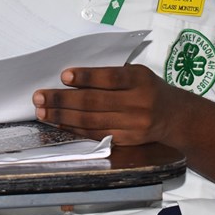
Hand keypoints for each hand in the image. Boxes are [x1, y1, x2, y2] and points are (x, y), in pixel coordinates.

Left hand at [32, 64, 182, 145]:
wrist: (175, 117)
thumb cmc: (150, 89)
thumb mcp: (138, 73)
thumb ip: (112, 74)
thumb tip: (74, 77)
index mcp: (140, 80)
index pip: (110, 78)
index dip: (86, 77)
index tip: (64, 75)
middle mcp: (137, 103)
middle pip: (95, 102)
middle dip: (63, 99)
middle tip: (40, 96)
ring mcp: (132, 125)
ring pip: (91, 121)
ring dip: (63, 116)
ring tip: (42, 111)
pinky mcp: (126, 140)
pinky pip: (96, 134)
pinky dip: (74, 129)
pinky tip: (59, 123)